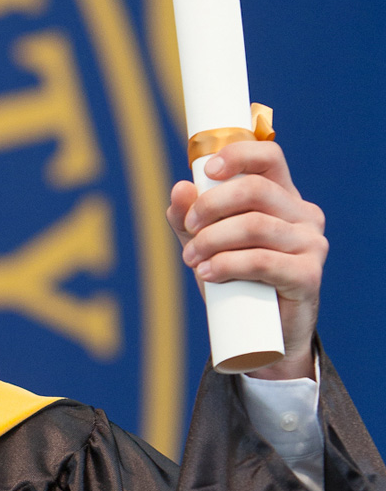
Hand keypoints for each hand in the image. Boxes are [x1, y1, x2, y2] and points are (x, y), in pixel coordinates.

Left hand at [166, 140, 326, 379]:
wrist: (262, 335)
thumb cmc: (236, 281)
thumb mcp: (207, 244)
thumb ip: (190, 219)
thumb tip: (180, 188)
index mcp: (282, 197)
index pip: (269, 156)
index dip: (238, 155)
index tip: (207, 170)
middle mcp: (303, 214)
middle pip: (255, 190)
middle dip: (210, 206)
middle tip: (188, 230)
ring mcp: (311, 244)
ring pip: (255, 225)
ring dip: (212, 240)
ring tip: (191, 259)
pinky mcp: (309, 275)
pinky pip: (264, 260)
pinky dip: (228, 264)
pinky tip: (207, 273)